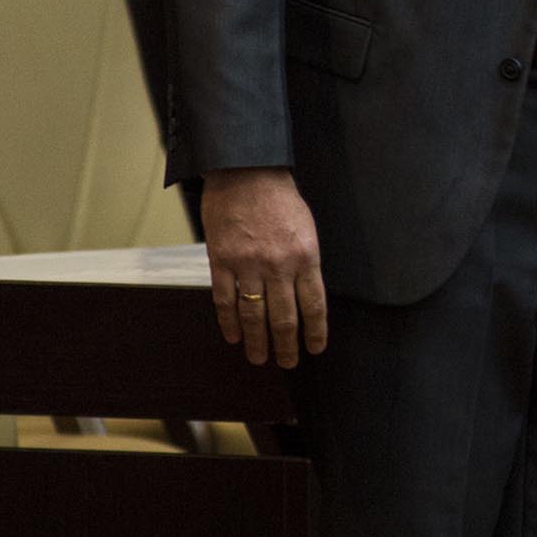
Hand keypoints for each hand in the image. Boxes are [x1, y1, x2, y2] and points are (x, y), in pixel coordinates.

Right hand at [202, 166, 328, 367]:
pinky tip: (234, 337)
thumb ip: (306, 261)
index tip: (315, 349)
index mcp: (306, 256)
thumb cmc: (281, 199)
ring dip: (257, 341)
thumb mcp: (307, 228)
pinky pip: (225, 300)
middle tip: (287, 363)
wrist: (246, 173)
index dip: (315, 331)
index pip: (314, 304)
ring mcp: (248, 265)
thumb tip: (305, 295)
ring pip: (254, 315)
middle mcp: (279, 265)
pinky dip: (229, 322)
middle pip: (284, 317)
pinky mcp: (221, 261)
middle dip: (286, 345)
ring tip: (260, 358)